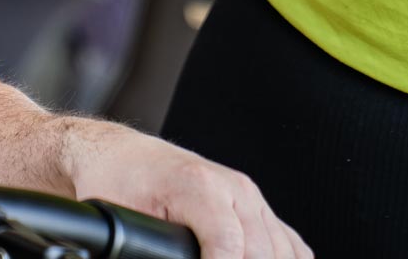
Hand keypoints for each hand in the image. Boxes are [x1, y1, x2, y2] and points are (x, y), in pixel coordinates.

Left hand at [61, 119, 310, 258]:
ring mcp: (249, 195)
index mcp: (199, 185)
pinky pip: (290, 242)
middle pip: (261, 251)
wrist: (121, 158)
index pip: (229, 246)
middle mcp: (233, 187)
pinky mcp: (255, 205)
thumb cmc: (118, 184)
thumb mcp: (125, 225)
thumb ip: (146, 247)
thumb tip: (161, 257)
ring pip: (283, 248)